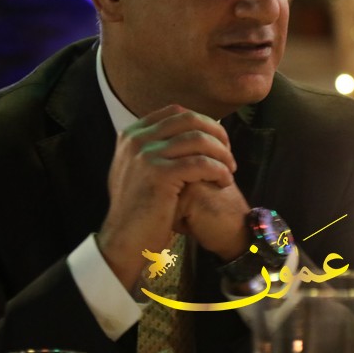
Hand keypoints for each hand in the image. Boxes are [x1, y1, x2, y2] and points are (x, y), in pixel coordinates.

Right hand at [97, 105, 235, 289]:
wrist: (124, 240)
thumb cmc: (136, 210)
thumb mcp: (135, 169)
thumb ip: (152, 148)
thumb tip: (179, 133)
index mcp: (131, 134)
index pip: (176, 112)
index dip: (203, 123)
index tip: (217, 140)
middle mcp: (136, 140)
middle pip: (190, 120)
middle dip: (216, 134)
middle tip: (229, 154)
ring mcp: (146, 155)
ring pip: (199, 140)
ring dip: (221, 154)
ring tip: (230, 170)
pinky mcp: (160, 175)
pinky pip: (202, 164)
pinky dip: (219, 171)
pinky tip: (224, 182)